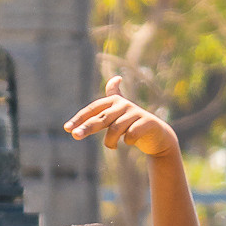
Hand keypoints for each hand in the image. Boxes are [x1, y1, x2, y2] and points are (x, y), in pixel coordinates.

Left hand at [65, 75, 180, 162]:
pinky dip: (128, 141)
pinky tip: (129, 142)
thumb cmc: (133, 123)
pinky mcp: (148, 122)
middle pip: (102, 117)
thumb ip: (113, 95)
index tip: (67, 129)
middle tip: (75, 136)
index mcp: (114, 101)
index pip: (93, 109)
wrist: (157, 134)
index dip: (79, 118)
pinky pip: (131, 134)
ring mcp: (137, 113)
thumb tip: (116, 78)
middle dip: (87, 127)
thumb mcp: (121, 111)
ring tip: (112, 147)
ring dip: (111, 141)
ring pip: (116, 128)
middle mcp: (124, 104)